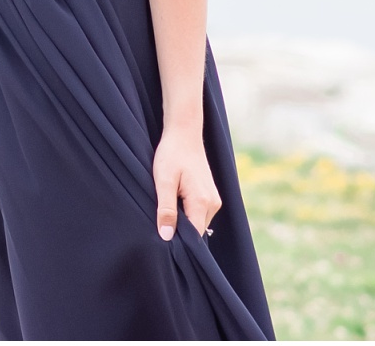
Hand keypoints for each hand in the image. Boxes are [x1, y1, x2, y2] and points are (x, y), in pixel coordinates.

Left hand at [152, 123, 220, 240]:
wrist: (184, 133)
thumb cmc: (172, 155)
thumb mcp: (163, 181)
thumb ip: (166, 209)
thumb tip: (167, 236)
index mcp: (202, 202)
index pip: (194, 236)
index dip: (178, 241)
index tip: (162, 238)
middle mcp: (213, 204)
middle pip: (196, 231)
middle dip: (180, 230)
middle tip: (160, 219)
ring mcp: (214, 200)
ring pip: (197, 222)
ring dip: (183, 220)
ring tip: (167, 205)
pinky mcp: (211, 195)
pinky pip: (199, 213)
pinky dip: (187, 212)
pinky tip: (175, 200)